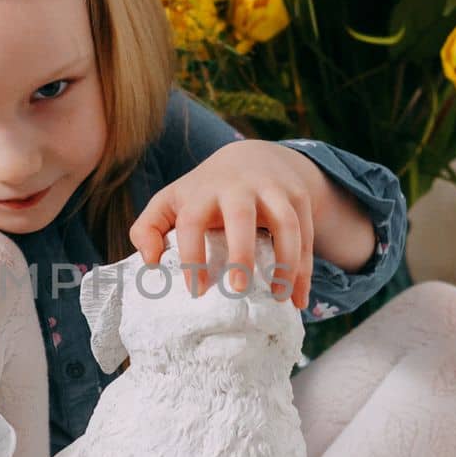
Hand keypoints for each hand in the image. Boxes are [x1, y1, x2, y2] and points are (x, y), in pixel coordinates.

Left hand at [128, 140, 320, 308]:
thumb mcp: (171, 202)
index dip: (191, 256)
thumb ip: (149, 228)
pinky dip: (305, 269)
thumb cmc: (204, 192)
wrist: (253, 157)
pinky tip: (299, 298)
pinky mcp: (298, 197)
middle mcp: (239, 187)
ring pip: (286, 224)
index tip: (195, 291)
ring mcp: (273, 190)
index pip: (192, 222)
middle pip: (241, 216)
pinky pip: (307, 235)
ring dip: (287, 263)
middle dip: (240, 253)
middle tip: (238, 289)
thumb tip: (150, 262)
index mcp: (202, 191)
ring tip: (280, 299)